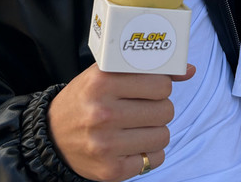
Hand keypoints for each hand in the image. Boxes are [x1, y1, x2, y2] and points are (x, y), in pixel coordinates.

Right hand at [47, 63, 194, 181]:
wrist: (52, 135)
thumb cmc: (85, 99)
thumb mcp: (106, 74)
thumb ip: (145, 70)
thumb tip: (188, 70)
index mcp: (102, 82)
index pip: (160, 83)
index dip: (161, 85)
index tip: (151, 87)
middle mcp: (103, 113)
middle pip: (165, 110)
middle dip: (159, 107)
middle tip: (143, 106)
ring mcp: (107, 144)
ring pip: (163, 135)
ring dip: (156, 130)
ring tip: (137, 125)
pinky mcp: (111, 170)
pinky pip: (154, 159)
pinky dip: (148, 152)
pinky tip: (132, 143)